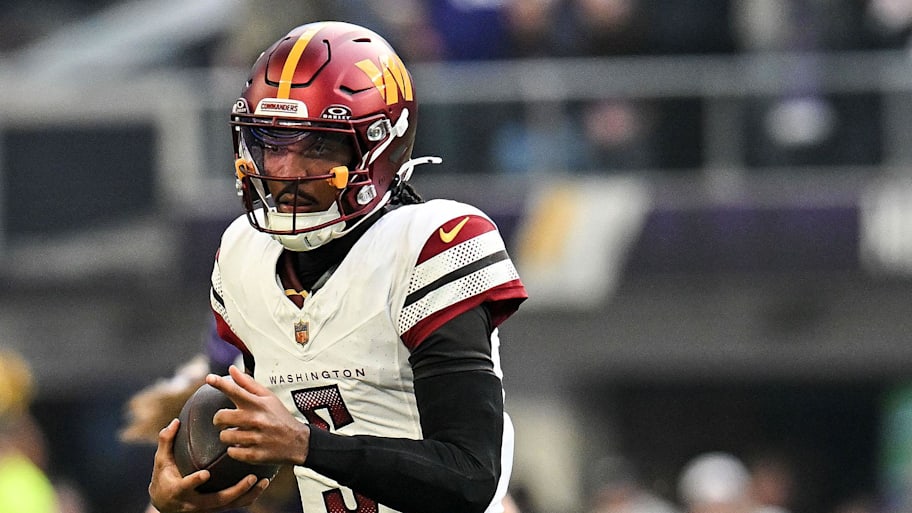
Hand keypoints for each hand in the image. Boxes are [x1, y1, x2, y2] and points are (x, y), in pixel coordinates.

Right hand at [149, 418, 268, 512]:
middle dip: (235, 491)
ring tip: (264, 481)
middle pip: (217, 501)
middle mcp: (194, 503)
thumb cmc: (164, 477)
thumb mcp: (161, 461)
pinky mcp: (217, 508)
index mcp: (178, 491)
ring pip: (231, 505)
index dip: (194, 482)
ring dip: (248, 495)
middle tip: (251, 477)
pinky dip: (250, 496)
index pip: (185, 487)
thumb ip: (166, 441)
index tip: (205, 473)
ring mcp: (207, 508)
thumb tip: (175, 421)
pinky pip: (236, 505)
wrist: (166, 503)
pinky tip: (263, 483)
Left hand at [207, 365, 309, 465]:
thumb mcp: (268, 397)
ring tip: (239, 434)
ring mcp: (256, 438)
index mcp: (258, 404)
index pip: (236, 391)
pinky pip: (232, 452)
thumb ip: (247, 384)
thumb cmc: (280, 417)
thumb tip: (231, 370)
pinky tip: (244, 446)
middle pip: (221, 417)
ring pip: (225, 436)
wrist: (298, 442)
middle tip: (225, 421)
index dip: (220, 383)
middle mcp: (256, 420)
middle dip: (219, 420)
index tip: (209, 378)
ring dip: (228, 436)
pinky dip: (235, 450)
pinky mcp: (255, 455)